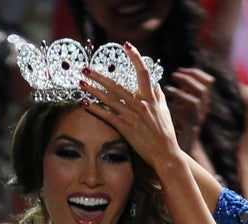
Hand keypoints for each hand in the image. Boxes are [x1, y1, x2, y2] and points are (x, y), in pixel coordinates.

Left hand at [80, 43, 185, 176]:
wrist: (166, 154)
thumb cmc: (166, 133)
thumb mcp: (165, 112)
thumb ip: (159, 97)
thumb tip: (156, 84)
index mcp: (150, 98)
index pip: (143, 71)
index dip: (135, 56)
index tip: (126, 45)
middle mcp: (140, 104)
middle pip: (117, 85)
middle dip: (100, 76)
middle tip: (86, 68)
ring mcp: (132, 116)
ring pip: (109, 99)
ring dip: (93, 90)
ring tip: (81, 82)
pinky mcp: (126, 128)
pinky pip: (107, 116)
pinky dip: (96, 110)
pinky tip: (85, 103)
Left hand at [164, 67, 213, 153]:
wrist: (181, 150)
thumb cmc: (177, 126)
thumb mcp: (180, 106)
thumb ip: (181, 92)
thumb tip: (175, 76)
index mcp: (201, 102)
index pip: (208, 82)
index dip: (195, 73)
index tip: (179, 70)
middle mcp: (202, 110)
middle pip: (203, 90)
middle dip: (188, 80)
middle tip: (173, 76)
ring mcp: (197, 120)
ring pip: (195, 102)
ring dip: (180, 93)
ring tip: (167, 89)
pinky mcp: (190, 130)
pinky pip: (185, 117)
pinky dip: (175, 109)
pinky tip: (166, 106)